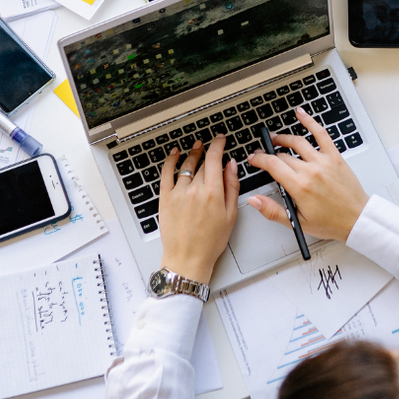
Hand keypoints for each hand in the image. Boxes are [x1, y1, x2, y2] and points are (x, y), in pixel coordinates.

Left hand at [158, 137, 238, 284]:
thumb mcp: (230, 215)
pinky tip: (174, 154)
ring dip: (192, 154)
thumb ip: (232, 187)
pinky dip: (170, 161)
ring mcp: (178, 193)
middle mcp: (194, 190)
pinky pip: (166, 173)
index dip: (218, 145)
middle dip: (208, 154)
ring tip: (196, 148)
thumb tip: (232, 166)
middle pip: (203, 163)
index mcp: (213, 193)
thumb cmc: (210, 242)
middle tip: (211, 148)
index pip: (215, 159)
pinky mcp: (165, 198)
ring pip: (186, 165)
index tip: (220, 139)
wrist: (187, 259)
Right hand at [246, 107, 368, 240]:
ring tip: (275, 138)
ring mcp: (323, 161)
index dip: (259, 160)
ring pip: (297, 142)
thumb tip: (254, 200)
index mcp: (300, 187)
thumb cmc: (330, 222)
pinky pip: (321, 134)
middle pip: (283, 155)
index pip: (272, 165)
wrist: (356, 218)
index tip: (253, 159)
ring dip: (283, 138)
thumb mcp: (297, 222)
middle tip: (262, 154)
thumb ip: (272, 210)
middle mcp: (311, 171)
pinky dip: (310, 122)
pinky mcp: (334, 156)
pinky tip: (301, 114)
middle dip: (269, 153)